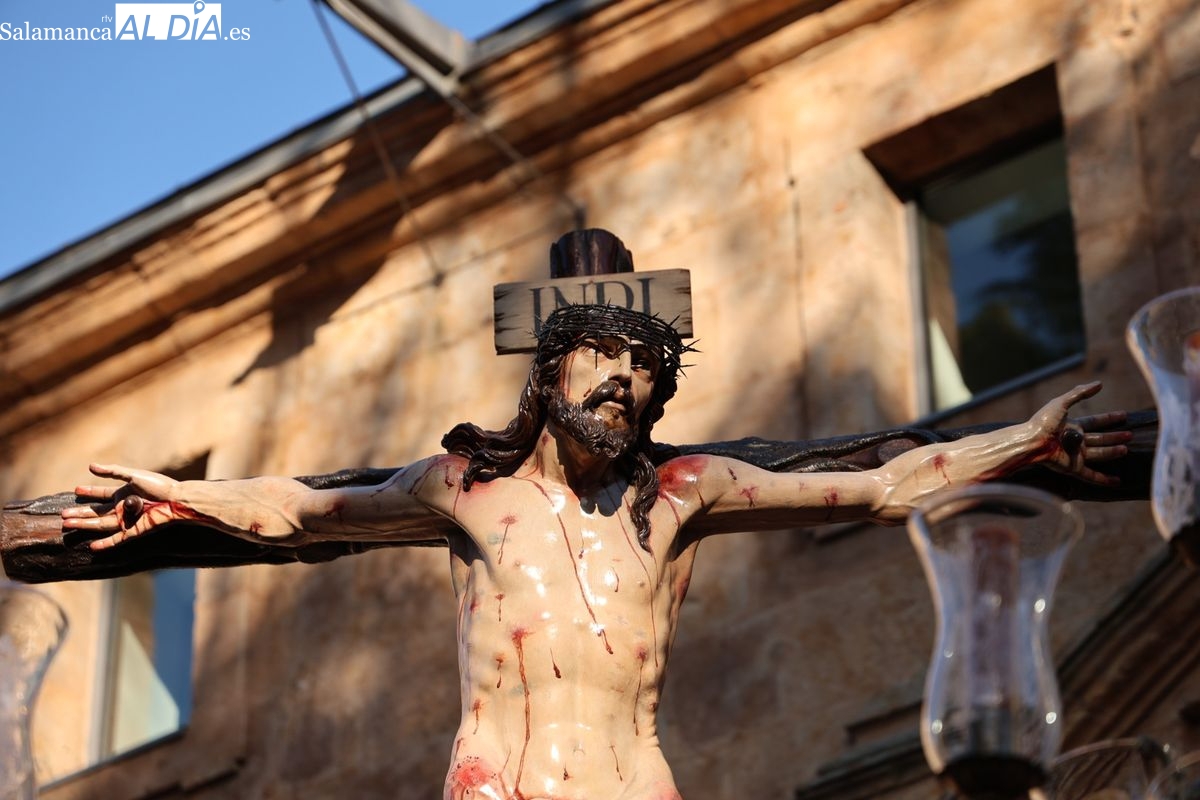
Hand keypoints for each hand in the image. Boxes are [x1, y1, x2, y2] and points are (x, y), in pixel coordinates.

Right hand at [61, 464, 191, 549]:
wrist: (176, 499)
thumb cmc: (159, 485)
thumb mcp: (133, 476)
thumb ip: (112, 472)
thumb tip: (90, 466)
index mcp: (124, 493)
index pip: (102, 493)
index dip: (89, 492)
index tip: (76, 490)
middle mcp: (124, 508)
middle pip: (97, 512)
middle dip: (80, 513)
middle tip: (63, 514)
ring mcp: (128, 520)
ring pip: (102, 525)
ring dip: (85, 525)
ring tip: (67, 524)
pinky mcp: (135, 531)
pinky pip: (118, 539)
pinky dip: (106, 543)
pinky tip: (93, 546)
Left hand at [1029, 382, 1131, 485]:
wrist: (1032, 440)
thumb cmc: (1043, 421)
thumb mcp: (1061, 403)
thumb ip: (1079, 393)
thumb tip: (1099, 384)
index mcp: (1072, 426)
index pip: (1095, 422)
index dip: (1109, 419)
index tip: (1123, 415)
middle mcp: (1076, 441)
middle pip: (1100, 439)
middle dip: (1114, 437)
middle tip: (1130, 434)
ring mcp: (1075, 455)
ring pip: (1099, 454)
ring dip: (1113, 452)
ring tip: (1126, 448)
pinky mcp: (1073, 468)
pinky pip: (1092, 476)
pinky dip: (1105, 480)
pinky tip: (1117, 481)